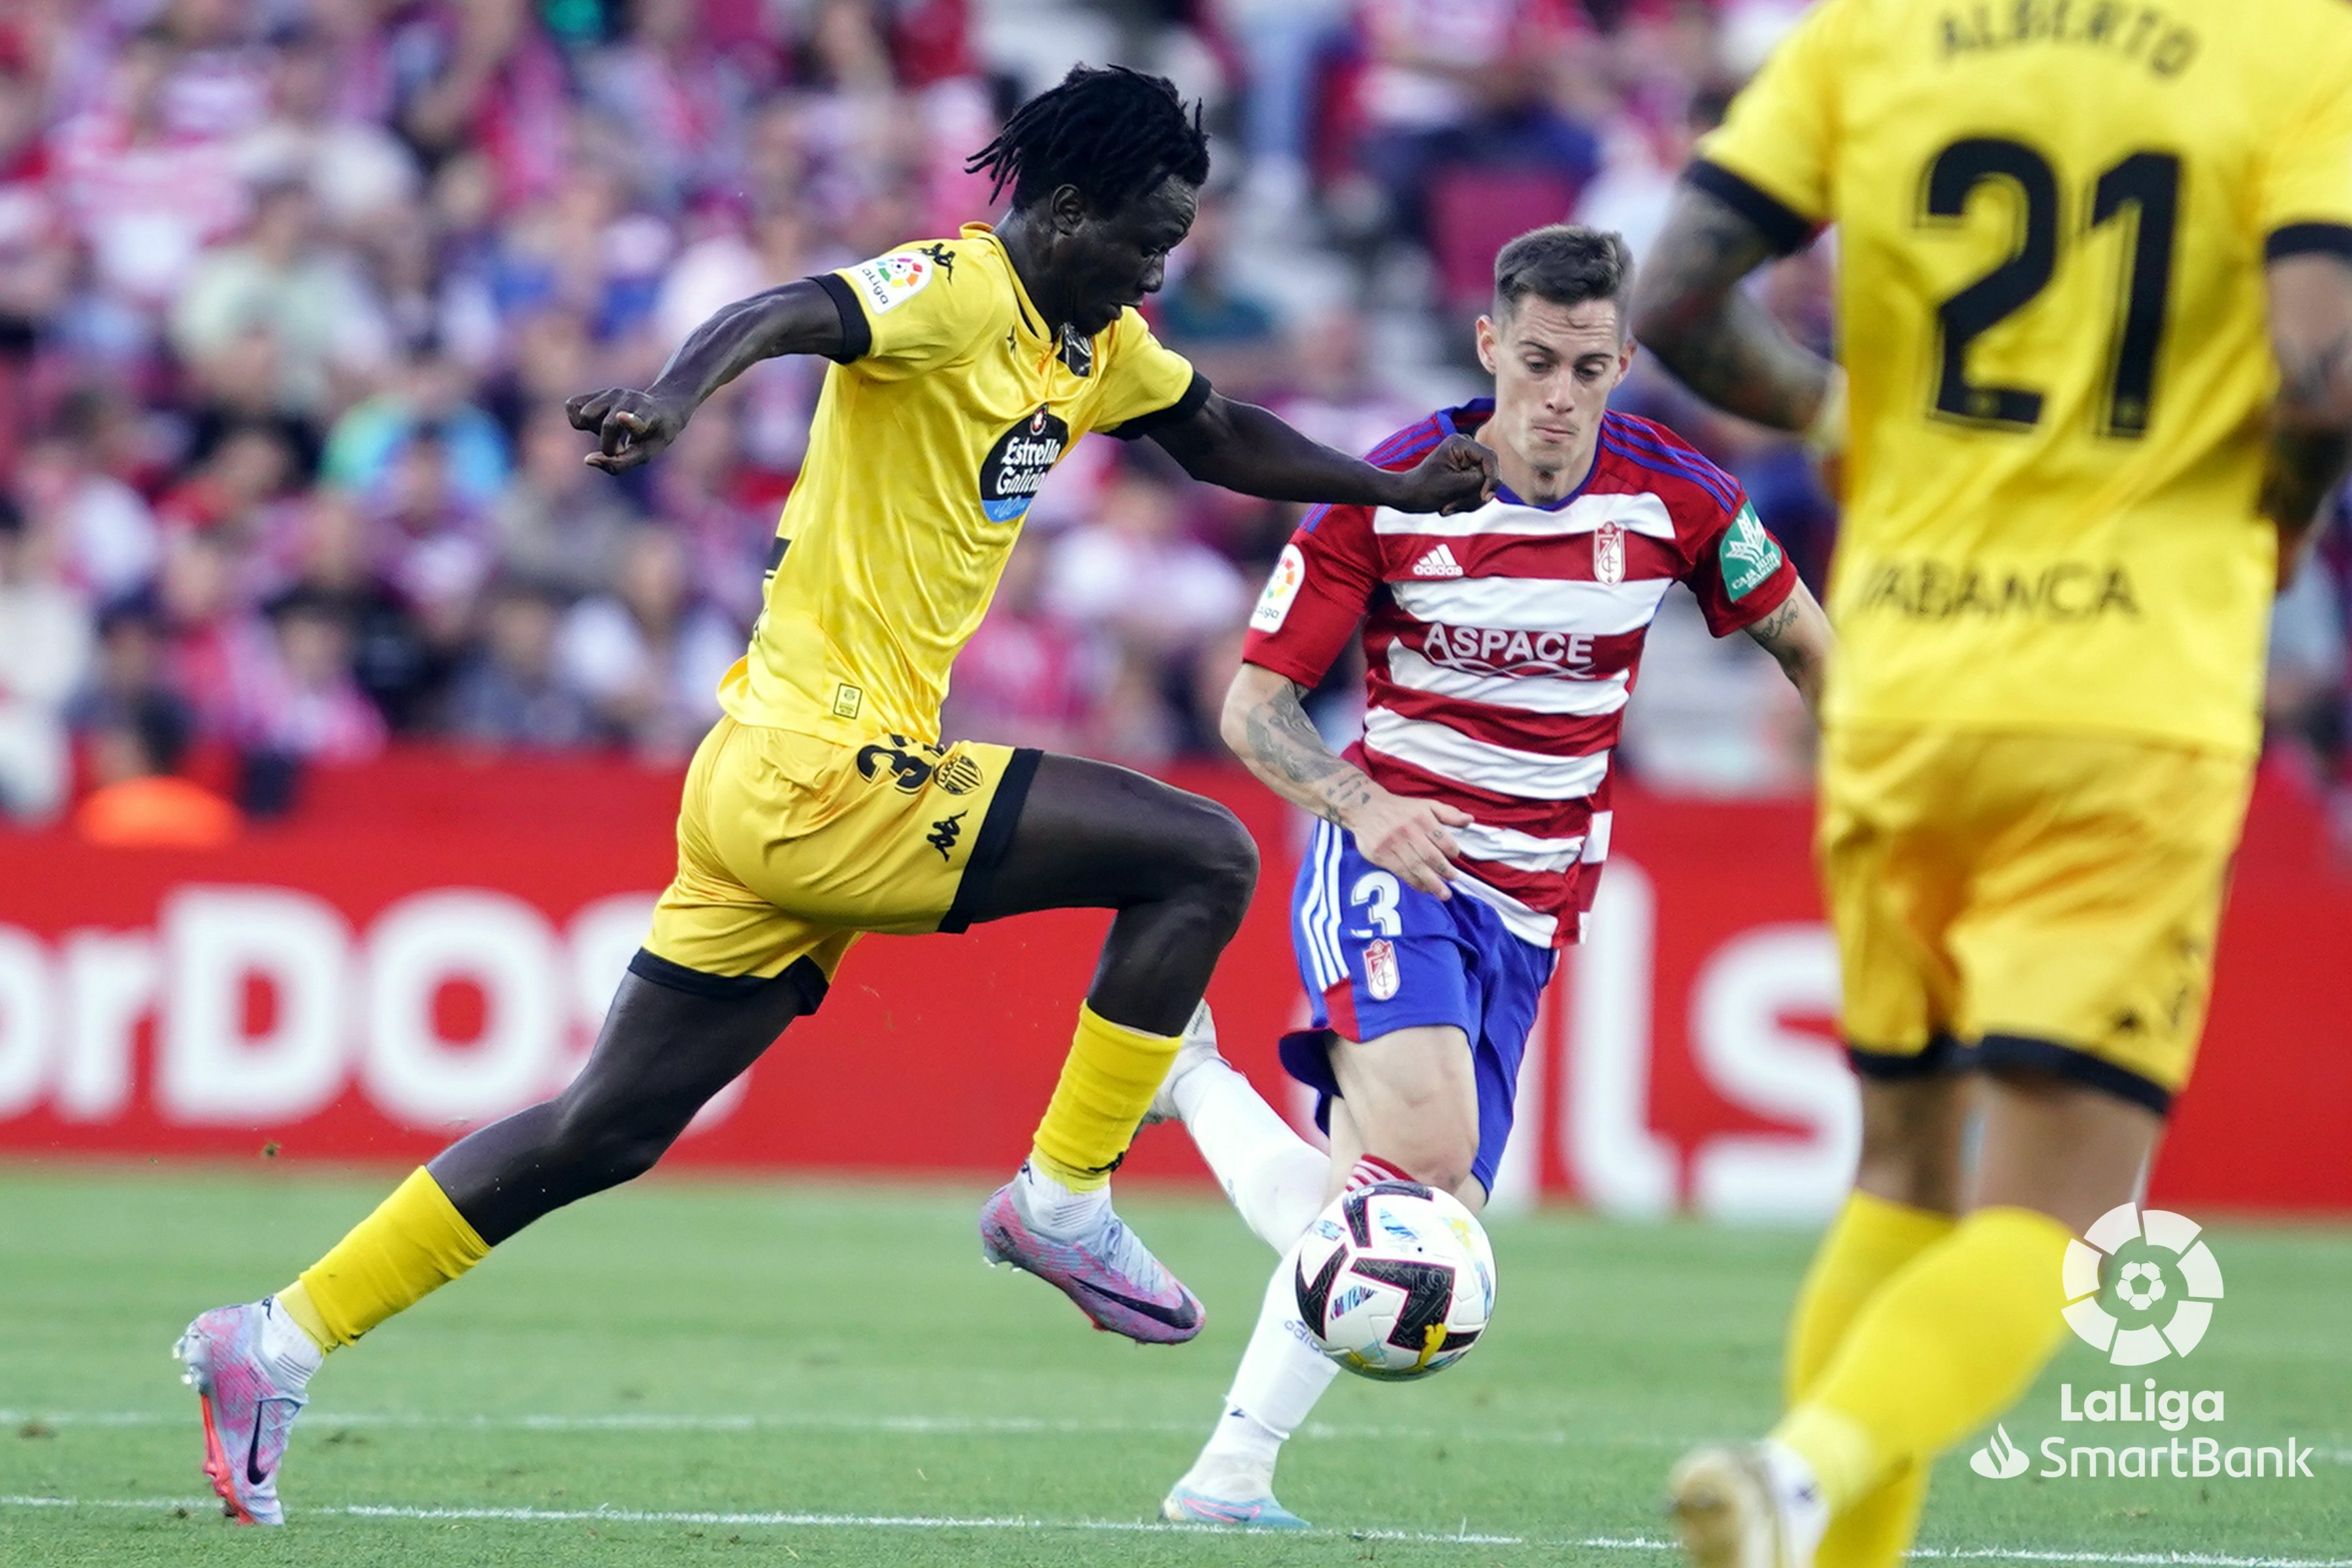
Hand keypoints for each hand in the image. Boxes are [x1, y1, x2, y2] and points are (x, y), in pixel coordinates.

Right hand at [565, 387, 688, 473]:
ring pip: (585, 415)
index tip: (621, 417)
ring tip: (612, 432)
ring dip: (593, 430)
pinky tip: (596, 422)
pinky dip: (578, 420)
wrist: (662, 409)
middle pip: (606, 426)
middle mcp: (629, 399)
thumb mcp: (644, 455)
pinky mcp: (596, 392)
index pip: (637, 419)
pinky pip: (571, 406)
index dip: (629, 420)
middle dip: (608, 444)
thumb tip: (587, 460)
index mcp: (648, 416)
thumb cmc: (652, 436)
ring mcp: (612, 393)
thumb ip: (618, 464)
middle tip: (620, 447)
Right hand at [1341, 787, 1473, 898]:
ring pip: (1416, 867)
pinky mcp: (1380, 854)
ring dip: (1432, 882)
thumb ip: (1448, 813)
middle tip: (1453, 879)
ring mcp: (1392, 843)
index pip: (1442, 838)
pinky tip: (1424, 888)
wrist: (1365, 807)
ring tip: (1443, 893)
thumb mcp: (1425, 804)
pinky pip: (1401, 872)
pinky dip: (1414, 882)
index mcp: (1421, 817)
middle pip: (1430, 856)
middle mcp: (1407, 830)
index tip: (1455, 857)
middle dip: (1444, 871)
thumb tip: (1469, 820)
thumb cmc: (1400, 808)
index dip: (1452, 850)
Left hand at [1386, 435, 1496, 515]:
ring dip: (1468, 502)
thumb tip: (1495, 482)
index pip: (1489, 458)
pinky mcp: (1468, 473)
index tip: (1485, 497)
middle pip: (1489, 473)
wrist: (1407, 496)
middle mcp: (1466, 448)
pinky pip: (1478, 491)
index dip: (1492, 478)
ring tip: (1446, 509)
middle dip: (1474, 495)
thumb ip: (1478, 481)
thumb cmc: (1423, 490)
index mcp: (1460, 443)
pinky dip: (1467, 502)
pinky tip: (1449, 507)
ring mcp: (1468, 461)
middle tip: (1451, 508)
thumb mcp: (1453, 486)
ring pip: (1485, 485)